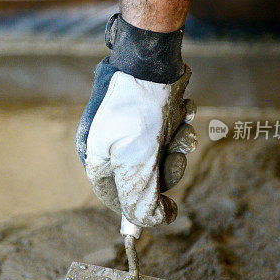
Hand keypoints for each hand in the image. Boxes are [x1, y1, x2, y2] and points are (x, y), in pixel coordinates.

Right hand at [76, 14, 196, 227]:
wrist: (154, 55)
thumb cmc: (140, 108)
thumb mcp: (139, 161)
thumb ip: (142, 200)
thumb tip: (149, 224)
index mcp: (96, 155)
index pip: (116, 197)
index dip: (141, 207)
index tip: (168, 209)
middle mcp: (111, 142)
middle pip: (146, 177)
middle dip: (168, 166)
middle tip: (174, 153)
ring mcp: (132, 126)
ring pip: (164, 155)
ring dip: (178, 143)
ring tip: (180, 125)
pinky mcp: (151, 112)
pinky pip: (171, 132)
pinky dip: (181, 125)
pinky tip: (183, 109)